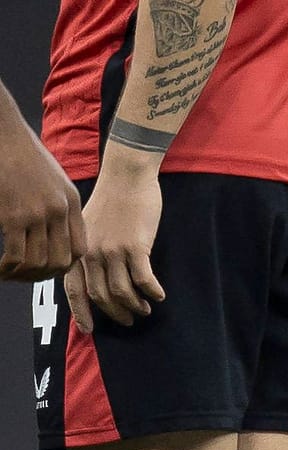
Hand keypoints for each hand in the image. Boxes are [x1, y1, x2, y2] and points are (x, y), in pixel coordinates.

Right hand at [0, 128, 85, 282]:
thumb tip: (55, 233)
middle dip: (42, 276)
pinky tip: (0, 269)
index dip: (65, 266)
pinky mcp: (14, 215)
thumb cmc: (24, 154)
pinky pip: (16, 255)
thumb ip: (59, 206)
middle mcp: (59, 211)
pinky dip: (7, 268)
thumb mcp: (54, 180)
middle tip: (24, 277)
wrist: (5, 133)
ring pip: (39, 262)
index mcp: (72, 203)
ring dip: (23, 275)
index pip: (79, 250)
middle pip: (61, 261)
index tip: (48, 270)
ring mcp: (37, 214)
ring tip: (8, 274)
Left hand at [65, 146, 165, 332]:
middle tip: (129, 320)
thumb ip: (90, 251)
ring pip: (122, 291)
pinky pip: (144, 280)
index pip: (74, 289)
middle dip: (116, 313)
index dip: (82, 312)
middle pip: (101, 295)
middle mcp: (91, 253)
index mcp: (79, 249)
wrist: (127, 178)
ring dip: (135, 306)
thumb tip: (99, 278)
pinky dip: (152, 292)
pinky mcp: (135, 246)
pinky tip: (159, 296)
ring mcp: (113, 250)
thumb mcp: (90, 227)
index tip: (90, 330)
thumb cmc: (112, 201)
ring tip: (145, 309)